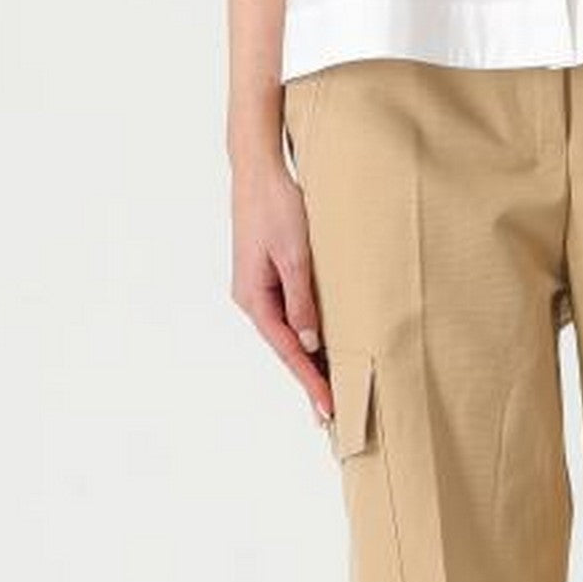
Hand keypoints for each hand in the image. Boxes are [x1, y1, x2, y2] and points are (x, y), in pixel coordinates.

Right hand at [230, 156, 333, 425]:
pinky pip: (287, 311)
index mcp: (253, 298)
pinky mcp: (267, 273)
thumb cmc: (277, 207)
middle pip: (284, 347)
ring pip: (286, 331)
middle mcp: (251, 298)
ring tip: (328, 386)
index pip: (287, 351)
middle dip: (307, 378)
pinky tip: (317, 342)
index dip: (309, 381)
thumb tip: (308, 342)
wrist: (258, 170)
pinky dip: (303, 331)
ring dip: (306, 357)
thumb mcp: (294, 254)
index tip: (327, 409)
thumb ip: (301, 299)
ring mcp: (258, 286)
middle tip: (331, 411)